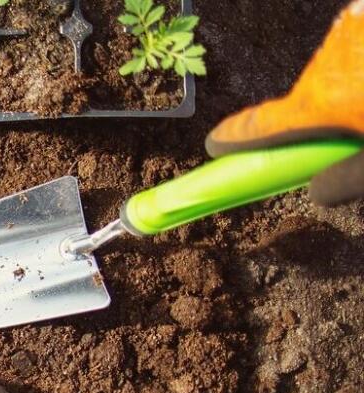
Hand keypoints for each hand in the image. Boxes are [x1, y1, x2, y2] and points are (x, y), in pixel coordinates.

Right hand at [205, 1, 363, 206]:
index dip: (236, 139)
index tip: (214, 146)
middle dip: (324, 117)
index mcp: (323, 101)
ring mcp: (353, 30)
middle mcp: (329, 61)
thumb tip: (315, 192)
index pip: (261, 126)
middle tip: (356, 132)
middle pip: (309, 97)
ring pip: (343, 67)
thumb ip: (351, 177)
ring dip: (357, 85)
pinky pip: (362, 44)